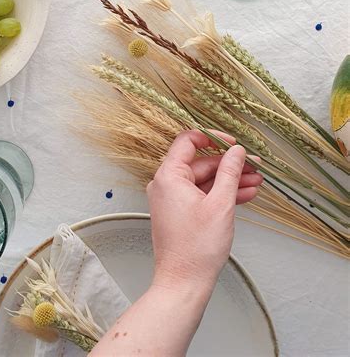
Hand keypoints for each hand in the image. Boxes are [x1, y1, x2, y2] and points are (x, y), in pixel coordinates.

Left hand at [147, 130, 262, 291]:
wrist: (184, 282)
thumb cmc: (197, 248)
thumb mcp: (221, 204)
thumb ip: (230, 172)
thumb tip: (237, 152)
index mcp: (169, 176)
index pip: (188, 141)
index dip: (213, 139)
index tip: (234, 143)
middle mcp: (166, 184)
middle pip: (201, 163)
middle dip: (230, 164)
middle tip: (254, 166)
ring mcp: (172, 198)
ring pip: (204, 180)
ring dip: (230, 180)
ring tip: (256, 181)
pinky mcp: (179, 212)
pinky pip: (201, 195)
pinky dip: (221, 194)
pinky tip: (244, 195)